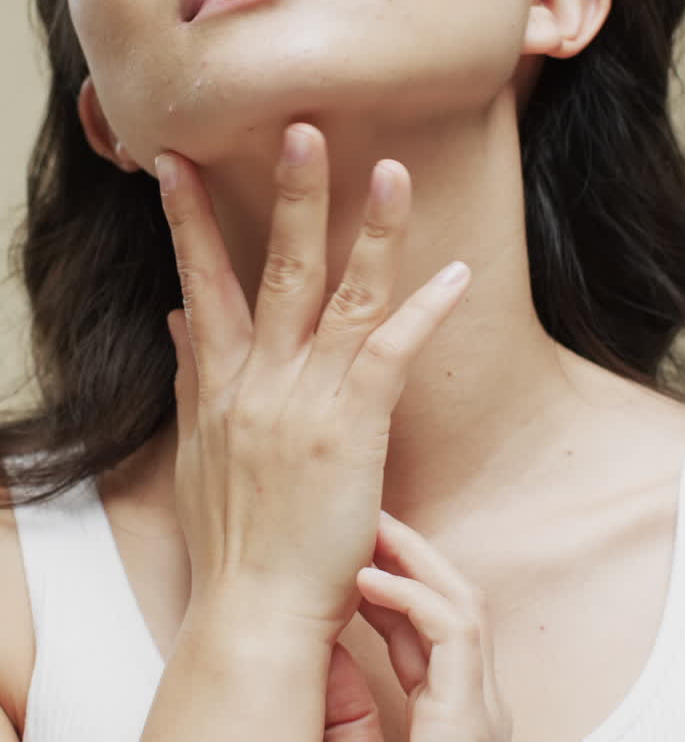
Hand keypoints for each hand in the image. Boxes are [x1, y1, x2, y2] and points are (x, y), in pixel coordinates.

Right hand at [157, 124, 470, 643]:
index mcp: (220, 383)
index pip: (199, 283)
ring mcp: (304, 403)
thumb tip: (177, 321)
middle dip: (290, 195)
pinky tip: (454, 274)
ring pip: (340, 298)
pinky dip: (422, 312)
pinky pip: (390, 356)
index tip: (174, 162)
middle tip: (302, 128)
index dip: (187, 221)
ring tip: (391, 171)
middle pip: (275, 269)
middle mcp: (258, 381)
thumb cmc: (230, 539)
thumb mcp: (193, 452)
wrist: (254, 613)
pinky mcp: (351, 431)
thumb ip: (191, 378)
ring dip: (369, 231)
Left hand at [321, 510, 510, 741]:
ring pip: (462, 603)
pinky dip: (414, 597)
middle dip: (411, 555)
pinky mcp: (468, 723)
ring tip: (369, 529)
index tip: (353, 554)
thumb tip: (320, 649)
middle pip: (454, 600)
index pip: (431, 626)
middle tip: (364, 518)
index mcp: (453, 716)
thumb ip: (346, 710)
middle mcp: (474, 704)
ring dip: (415, 560)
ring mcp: (478, 711)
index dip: (396, 584)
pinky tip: (369, 579)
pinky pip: (454, 633)